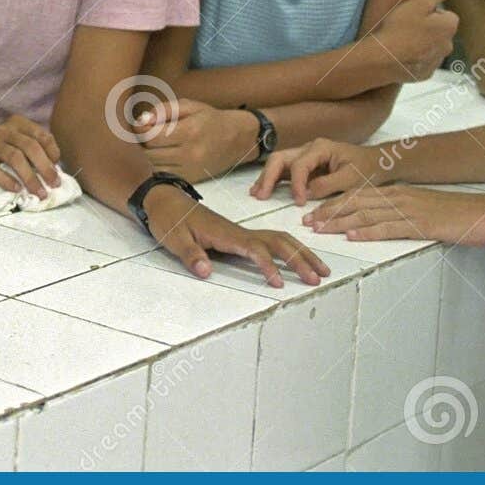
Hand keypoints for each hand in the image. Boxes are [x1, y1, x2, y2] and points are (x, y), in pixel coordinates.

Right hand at [0, 115, 60, 198]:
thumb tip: (55, 172)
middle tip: (54, 184)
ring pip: (14, 157)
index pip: (41, 135)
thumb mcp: (18, 142)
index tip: (58, 168)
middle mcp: (4, 130)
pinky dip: (6, 180)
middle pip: (29, 146)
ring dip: (30, 177)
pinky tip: (17, 189)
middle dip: (45, 167)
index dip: (52, 152)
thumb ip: (35, 151)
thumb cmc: (1, 149)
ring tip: (39, 192)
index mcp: (18, 123)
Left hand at [138, 98, 259, 181]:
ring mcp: (191, 168)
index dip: (140, 129)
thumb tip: (142, 120)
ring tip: (155, 144)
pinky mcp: (192, 179)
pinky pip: (163, 174)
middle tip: (147, 133)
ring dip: (148, 154)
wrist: (239, 138)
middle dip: (142, 141)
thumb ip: (164, 110)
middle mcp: (191, 153)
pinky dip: (158, 165)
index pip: (150, 136)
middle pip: (149, 152)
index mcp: (190, 131)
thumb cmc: (210, 119)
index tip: (142, 124)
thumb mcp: (189, 106)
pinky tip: (163, 155)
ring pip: (153, 165)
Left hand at [141, 184, 329, 286]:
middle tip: (317, 279)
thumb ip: (190, 255)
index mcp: (225, 233)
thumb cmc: (169, 220)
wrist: (164, 201)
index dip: (267, 265)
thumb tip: (206, 271)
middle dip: (299, 259)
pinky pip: (271, 241)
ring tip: (320, 271)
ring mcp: (241, 232)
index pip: (254, 249)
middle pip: (277, 242)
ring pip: (279, 239)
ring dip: (301, 254)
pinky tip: (299, 260)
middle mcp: (238, 231)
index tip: (278, 283)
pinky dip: (290, 249)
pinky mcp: (239, 235)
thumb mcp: (173, 239)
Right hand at [254, 138, 387, 204]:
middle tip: (261, 195)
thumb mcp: (352, 179)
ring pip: (278, 162)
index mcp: (320, 148)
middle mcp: (309, 148)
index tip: (299, 202)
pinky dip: (274, 179)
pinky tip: (265, 189)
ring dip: (266, 177)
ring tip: (257, 193)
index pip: (299, 165)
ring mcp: (305, 155)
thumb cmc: (367, 168)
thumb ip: (328, 185)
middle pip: (280, 158)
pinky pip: (285, 170)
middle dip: (268, 176)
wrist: (377, 162)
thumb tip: (307, 193)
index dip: (296, 184)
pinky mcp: (305, 165)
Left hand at [307, 185, 484, 245]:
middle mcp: (397, 198)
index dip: (331, 204)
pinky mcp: (419, 225)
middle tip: (306, 222)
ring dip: (340, 222)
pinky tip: (352, 236)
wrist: (480, 212)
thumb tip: (373, 220)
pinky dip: (368, 232)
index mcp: (395, 193)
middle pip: (355, 203)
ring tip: (319, 229)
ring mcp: (407, 210)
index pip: (356, 196)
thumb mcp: (417, 206)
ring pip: (366, 214)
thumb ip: (394, 210)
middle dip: (328, 212)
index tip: (312, 213)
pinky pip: (389, 227)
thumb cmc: (450, 213)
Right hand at [369, 0, 458, 82]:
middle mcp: (448, 45)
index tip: (414, 14)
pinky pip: (423, 62)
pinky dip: (415, 58)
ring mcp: (437, 61)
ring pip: (432, 47)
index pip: (446, 14)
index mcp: (448, 26)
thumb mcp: (416, 3)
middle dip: (428, 29)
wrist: (381, 59)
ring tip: (401, 41)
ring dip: (422, 43)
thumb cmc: (398, 28)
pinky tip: (400, 54)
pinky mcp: (425, 73)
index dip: (430, 13)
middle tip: (406, 27)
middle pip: (440, 32)